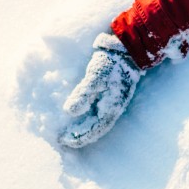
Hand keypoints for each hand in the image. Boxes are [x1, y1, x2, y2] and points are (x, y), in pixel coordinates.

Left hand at [60, 32, 142, 148]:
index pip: (95, 129)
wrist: (125, 49)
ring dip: (84, 128)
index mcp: (112, 107)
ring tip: (69, 131)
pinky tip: (79, 116)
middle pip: (96, 128)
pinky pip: (97, 113)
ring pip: (97, 122)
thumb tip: (70, 112)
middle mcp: (113, 108)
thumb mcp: (95, 77)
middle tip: (62, 138)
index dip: (80, 137)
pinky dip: (87, 118)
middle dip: (80, 135)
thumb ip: (83, 94)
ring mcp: (112, 102)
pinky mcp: (109, 95)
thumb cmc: (110, 63)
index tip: (63, 139)